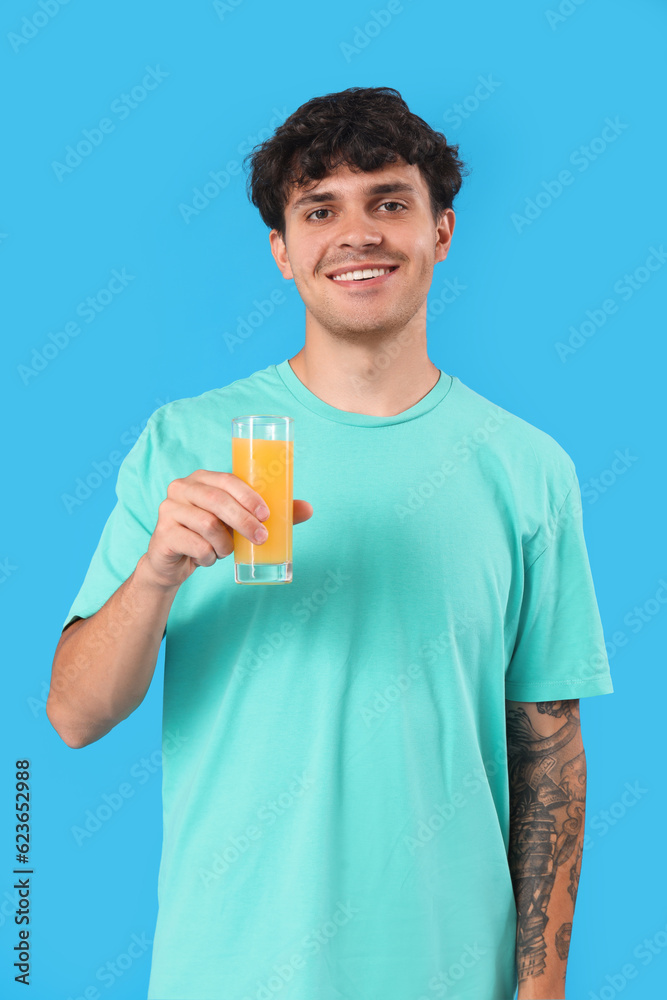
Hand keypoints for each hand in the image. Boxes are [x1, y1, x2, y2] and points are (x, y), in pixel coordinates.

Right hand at [143, 469, 312, 588]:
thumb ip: (267, 514)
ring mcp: (169, 509)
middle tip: (261, 538)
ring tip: (225, 550)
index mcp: (203, 478)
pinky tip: (207, 558)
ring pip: (208, 525)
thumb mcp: (237, 523)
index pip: (228, 480)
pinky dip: (208, 556)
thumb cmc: (210, 535)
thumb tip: (309, 509)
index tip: (267, 515)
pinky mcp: (163, 533)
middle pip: (217, 501)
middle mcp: (182, 487)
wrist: (173, 561)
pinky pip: (196, 545)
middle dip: (244, 521)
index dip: (249, 496)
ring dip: (225, 544)